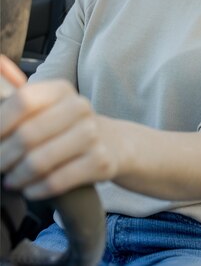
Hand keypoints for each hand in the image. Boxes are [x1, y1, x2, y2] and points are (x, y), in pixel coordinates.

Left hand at [0, 60, 118, 199]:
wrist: (112, 142)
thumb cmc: (66, 125)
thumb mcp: (47, 105)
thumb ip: (18, 93)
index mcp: (61, 90)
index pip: (22, 101)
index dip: (1, 123)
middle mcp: (79, 107)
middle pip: (27, 134)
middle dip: (4, 156)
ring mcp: (92, 134)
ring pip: (39, 160)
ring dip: (17, 176)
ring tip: (11, 179)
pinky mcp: (100, 161)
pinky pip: (57, 180)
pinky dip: (36, 189)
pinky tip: (30, 188)